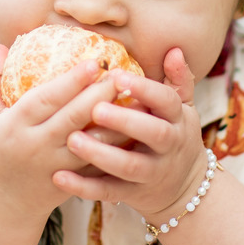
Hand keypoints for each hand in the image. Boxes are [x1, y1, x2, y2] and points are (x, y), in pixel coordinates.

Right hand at [0, 45, 117, 220]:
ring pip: (91, 144)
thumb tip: (1, 45)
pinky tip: (134, 131)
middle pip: (72, 119)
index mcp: (14, 127)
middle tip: (122, 74)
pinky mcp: (70, 184)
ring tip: (137, 101)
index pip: (44, 100)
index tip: (93, 63)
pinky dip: (115, 148)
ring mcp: (54, 167)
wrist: (0, 205)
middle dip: (98, 96)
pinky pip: (96, 164)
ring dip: (115, 123)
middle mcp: (35, 147)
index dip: (70, 82)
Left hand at [52, 47, 208, 221]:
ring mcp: (152, 173)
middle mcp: (169, 146)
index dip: (145, 89)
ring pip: (128, 166)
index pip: (166, 101)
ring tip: (71, 140)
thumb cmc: (173, 134)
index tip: (117, 75)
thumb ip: (177, 81)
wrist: (184, 189)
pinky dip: (84, 187)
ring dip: (100, 154)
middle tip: (95, 109)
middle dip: (125, 121)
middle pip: (153, 134)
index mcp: (178, 119)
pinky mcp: (133, 194)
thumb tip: (175, 50)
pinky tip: (59, 176)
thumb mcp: (183, 109)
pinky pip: (108, 192)